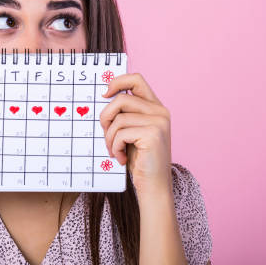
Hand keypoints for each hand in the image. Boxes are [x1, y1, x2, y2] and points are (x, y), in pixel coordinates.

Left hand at [99, 72, 172, 191]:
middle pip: (121, 99)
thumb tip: (105, 95)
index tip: (105, 94)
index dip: (117, 81)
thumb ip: (125, 113)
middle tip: (106, 134)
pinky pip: (120, 133)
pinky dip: (115, 147)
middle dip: (106, 117)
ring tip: (114, 150)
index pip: (136, 79)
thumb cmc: (140, 159)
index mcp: (156, 107)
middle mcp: (160, 111)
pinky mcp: (153, 135)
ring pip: (118, 118)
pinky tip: (121, 158)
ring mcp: (158, 122)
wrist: (154, 186)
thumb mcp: (132, 131)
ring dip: (109, 137)